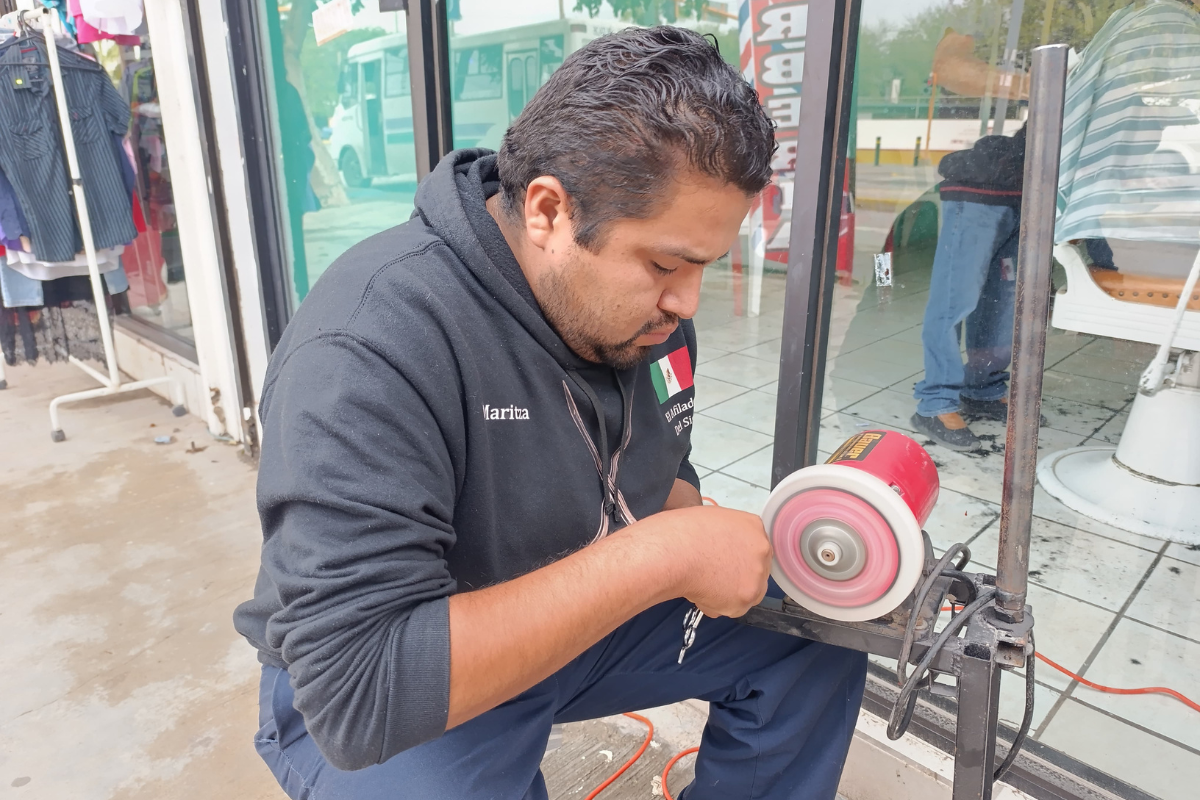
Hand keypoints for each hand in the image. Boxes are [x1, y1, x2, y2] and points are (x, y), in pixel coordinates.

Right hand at [653, 506, 772, 617]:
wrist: (674, 552)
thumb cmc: (681, 532)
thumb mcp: (709, 519)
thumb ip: (725, 534)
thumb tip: (720, 549)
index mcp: (753, 526)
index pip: (753, 546)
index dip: (737, 557)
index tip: (724, 562)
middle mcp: (761, 550)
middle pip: (755, 569)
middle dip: (737, 576)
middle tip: (713, 576)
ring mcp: (756, 575)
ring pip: (747, 591)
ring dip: (728, 592)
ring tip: (702, 584)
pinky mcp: (745, 597)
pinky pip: (732, 608)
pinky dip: (716, 605)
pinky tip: (700, 592)